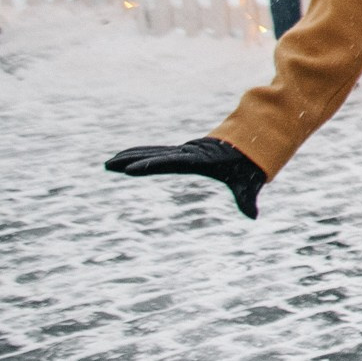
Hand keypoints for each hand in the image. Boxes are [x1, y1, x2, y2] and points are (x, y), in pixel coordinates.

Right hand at [104, 136, 267, 218]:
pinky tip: (123, 159)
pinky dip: (138, 154)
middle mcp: (187, 153)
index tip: (130, 170)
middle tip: (109, 165)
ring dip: (129, 157)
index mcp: (199, 159)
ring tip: (108, 163)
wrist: (249, 144)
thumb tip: (253, 216)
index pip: (171, 162)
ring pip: (151, 153)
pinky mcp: (180, 153)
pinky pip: (155, 153)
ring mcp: (182, 152)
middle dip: (131, 160)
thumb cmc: (246, 166)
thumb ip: (247, 199)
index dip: (150, 165)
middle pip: (154, 156)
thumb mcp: (247, 182)